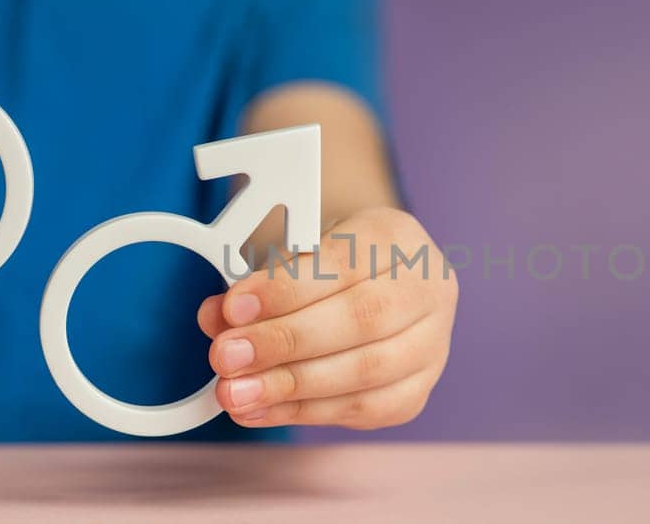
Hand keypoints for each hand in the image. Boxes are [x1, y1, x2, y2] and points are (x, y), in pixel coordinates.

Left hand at [198, 207, 457, 429]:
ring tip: (235, 391)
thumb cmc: (333, 268)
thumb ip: (260, 285)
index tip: (234, 308)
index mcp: (398, 238)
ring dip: (289, 386)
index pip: (344, 263)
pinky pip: (362, 409)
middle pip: (361, 320)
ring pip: (365, 371)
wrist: (377, 287)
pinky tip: (261, 408)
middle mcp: (429, 290)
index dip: (286, 289)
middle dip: (284, 342)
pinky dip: (303, 411)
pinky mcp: (415, 392)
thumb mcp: (296, 257)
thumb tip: (217, 318)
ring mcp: (431, 345)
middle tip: (227, 355)